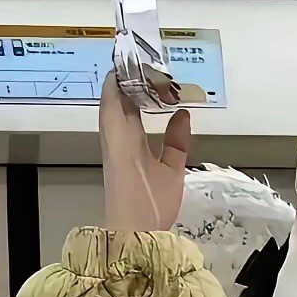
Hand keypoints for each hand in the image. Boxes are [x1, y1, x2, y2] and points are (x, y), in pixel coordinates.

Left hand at [100, 72, 190, 231]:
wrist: (132, 238)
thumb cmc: (149, 205)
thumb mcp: (170, 172)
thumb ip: (177, 142)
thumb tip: (182, 112)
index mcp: (123, 138)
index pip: (115, 98)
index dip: (121, 76)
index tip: (135, 58)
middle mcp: (116, 140)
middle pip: (114, 103)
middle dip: (127, 83)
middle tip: (149, 65)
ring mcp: (117, 151)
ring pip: (117, 116)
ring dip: (130, 98)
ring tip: (152, 82)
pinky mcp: (124, 163)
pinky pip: (124, 129)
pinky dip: (136, 116)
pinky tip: (157, 112)